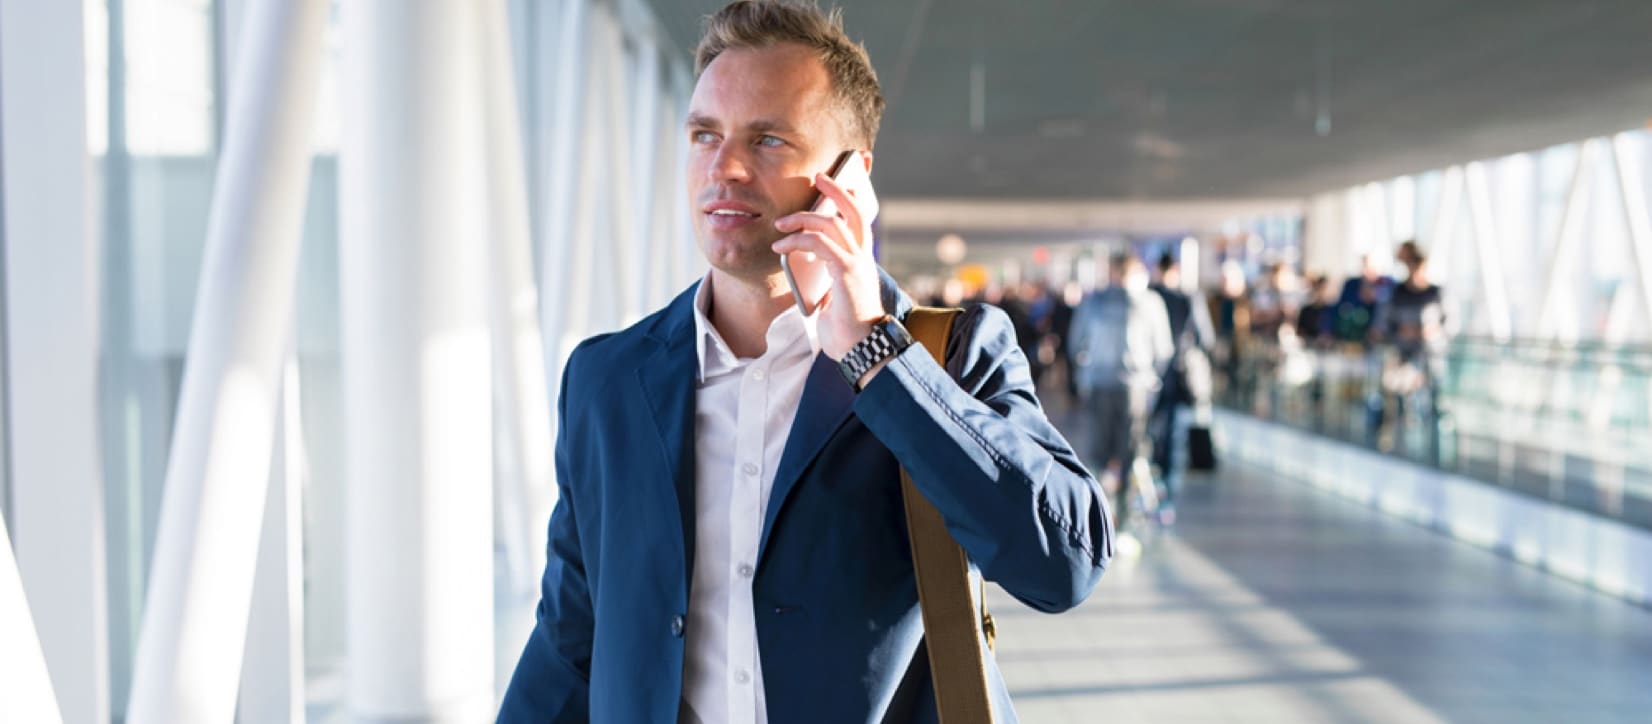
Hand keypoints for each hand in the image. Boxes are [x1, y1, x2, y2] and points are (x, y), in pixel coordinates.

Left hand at [772, 167, 883, 361]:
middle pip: (854, 211)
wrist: (862, 350)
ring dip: (803, 218)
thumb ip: (824, 279)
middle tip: (818, 178)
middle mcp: (863, 258)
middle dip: (836, 190)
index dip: (849, 200)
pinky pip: (820, 243)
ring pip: (833, 223)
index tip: (831, 186)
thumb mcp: (832, 298)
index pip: (859, 221)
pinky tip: (781, 247)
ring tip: (781, 224)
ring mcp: (857, 263)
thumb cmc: (847, 330)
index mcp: (861, 262)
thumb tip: (804, 269)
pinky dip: (798, 240)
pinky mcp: (847, 272)